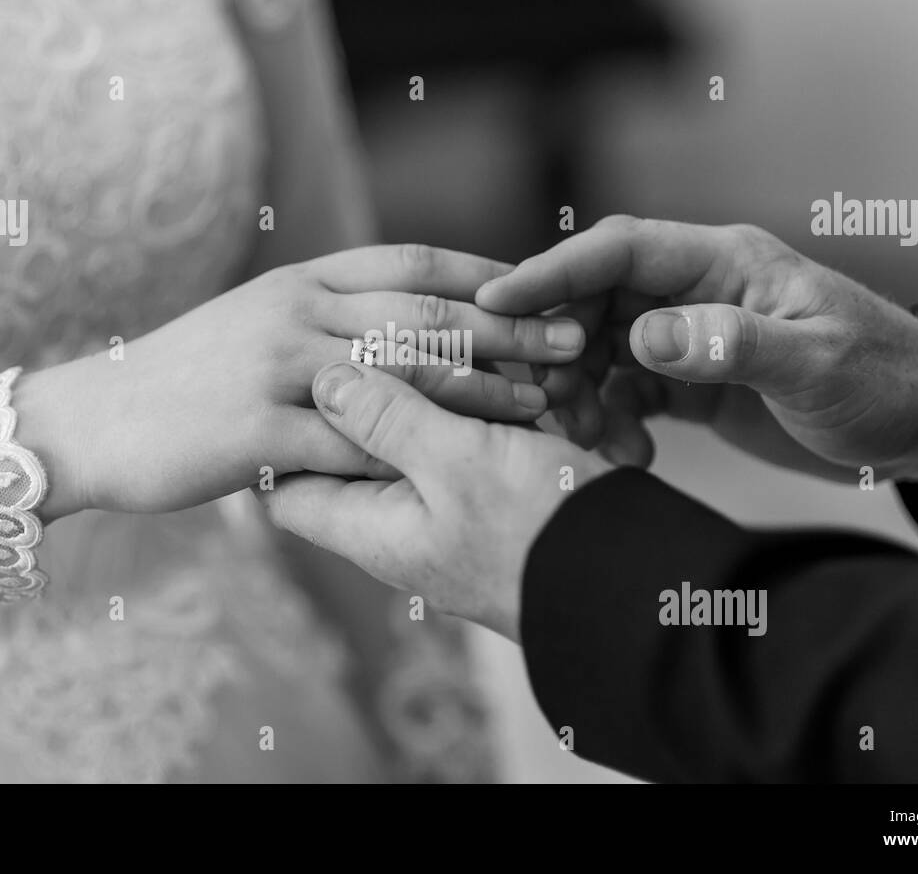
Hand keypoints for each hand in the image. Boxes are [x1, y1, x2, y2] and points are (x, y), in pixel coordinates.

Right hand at [16, 244, 587, 518]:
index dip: (485, 274)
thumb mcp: (256, 322)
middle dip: (507, 328)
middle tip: (574, 341)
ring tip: (542, 404)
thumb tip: (404, 323)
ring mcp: (274, 368)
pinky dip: (411, 456)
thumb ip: (327, 316)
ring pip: (401, 374)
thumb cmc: (184, 379)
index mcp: (300, 280)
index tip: (545, 287)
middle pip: (423, 313)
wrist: (92, 421)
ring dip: (479, 391)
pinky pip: (350, 443)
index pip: (411, 262)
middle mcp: (294, 310)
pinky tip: (458, 469)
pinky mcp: (255, 430)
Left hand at [261, 362, 614, 641]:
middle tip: (375, 338)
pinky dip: (479, 400)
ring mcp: (448, 508)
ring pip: (413, 433)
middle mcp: (400, 521)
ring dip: (432, 386)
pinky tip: (502, 368)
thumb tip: (323, 382)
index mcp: (369, 526)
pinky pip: (466, 437)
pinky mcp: (495, 492)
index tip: (295, 373)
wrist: (636, 580)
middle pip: (347, 449)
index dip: (281, 429)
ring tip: (455, 344)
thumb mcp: (455, 463)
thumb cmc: (541, 532)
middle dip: (363, 391)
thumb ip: (385, 419)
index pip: (287, 484)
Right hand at [476, 216, 917, 483]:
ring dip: (580, 393)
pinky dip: (609, 422)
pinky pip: (623, 391)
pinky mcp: (690, 380)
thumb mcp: (816, 365)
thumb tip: (644, 335)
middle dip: (558, 347)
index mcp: (725, 262)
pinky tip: (626, 455)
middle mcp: (698, 291)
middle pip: (594, 300)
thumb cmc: (887, 382)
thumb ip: (731, 345)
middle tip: (543, 399)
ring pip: (600, 349)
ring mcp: (691, 335)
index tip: (496, 303)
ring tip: (589, 441)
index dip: (552, 271)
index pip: (619, 250)